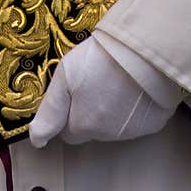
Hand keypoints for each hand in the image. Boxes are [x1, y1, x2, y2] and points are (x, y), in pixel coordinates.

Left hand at [30, 36, 176, 146]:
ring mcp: (132, 132)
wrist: (144, 49)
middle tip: (98, 81)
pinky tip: (136, 87)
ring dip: (112, 110)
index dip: (70, 112)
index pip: (68, 132)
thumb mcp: (66, 75)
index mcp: (83, 125)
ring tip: (118, 79)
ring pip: (113, 127)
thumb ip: (50, 111)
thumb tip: (37, 140)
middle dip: (90, 112)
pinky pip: (137, 122)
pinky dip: (135, 110)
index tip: (77, 90)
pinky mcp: (154, 124)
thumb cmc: (100, 58)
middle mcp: (107, 135)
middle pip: (91, 130)